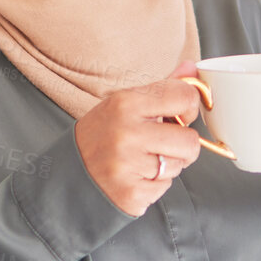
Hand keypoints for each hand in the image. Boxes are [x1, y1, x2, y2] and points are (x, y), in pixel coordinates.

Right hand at [75, 63, 204, 215]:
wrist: (68, 172)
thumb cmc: (102, 134)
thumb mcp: (125, 104)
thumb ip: (163, 87)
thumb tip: (192, 68)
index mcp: (126, 103)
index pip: (185, 97)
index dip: (188, 108)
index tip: (178, 115)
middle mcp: (126, 133)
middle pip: (191, 141)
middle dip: (182, 145)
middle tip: (160, 144)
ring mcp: (127, 165)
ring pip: (179, 165)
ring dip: (167, 166)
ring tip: (142, 161)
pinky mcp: (130, 193)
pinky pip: (165, 187)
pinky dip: (154, 184)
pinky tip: (135, 177)